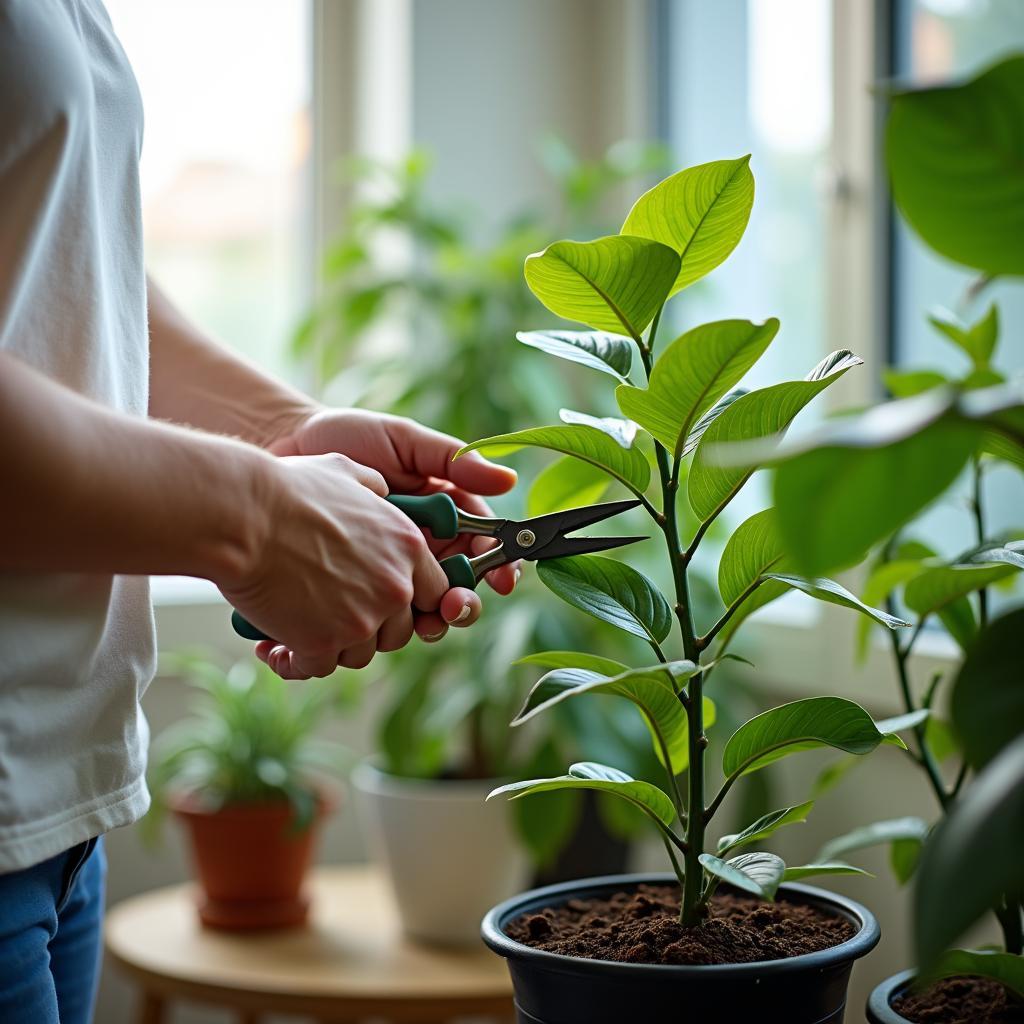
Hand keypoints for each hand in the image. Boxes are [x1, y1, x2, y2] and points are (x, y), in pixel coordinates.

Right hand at [219, 452, 449, 677]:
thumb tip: (381, 489)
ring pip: (361, 653)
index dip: (410, 601)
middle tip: (334, 615)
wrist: (243, 517)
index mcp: (407, 546)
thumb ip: (373, 485)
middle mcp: (394, 586)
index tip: (382, 601)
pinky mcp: (324, 642)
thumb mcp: (345, 470)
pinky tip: (274, 649)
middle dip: (371, 628)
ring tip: (300, 630)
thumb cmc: (288, 489)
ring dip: (334, 646)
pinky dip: (296, 662)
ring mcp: (362, 618)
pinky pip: (319, 667)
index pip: (435, 592)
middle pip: (400, 631)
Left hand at [268, 408, 520, 642]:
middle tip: (453, 608)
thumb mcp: (403, 439)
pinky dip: (379, 629)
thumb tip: (508, 481)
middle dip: (463, 604)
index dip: (498, 566)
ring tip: (421, 624)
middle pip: (458, 588)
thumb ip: (452, 459)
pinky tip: (380, 627)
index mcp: (443, 513)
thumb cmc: (346, 436)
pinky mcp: (353, 588)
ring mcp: (388, 570)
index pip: (481, 547)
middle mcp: (421, 547)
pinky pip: (375, 617)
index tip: (500, 580)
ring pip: (421, 611)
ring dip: (428, 623)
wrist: (282, 446)